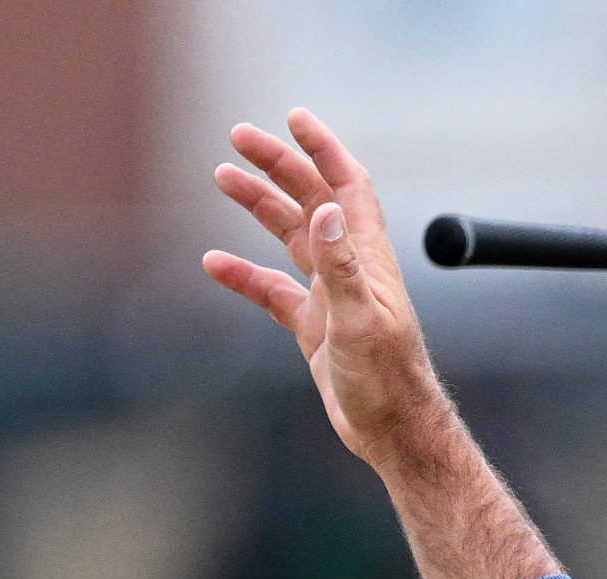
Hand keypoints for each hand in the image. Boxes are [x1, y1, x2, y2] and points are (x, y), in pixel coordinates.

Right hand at [202, 109, 446, 465]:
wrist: (392, 433)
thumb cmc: (387, 381)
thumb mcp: (361, 321)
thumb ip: (342, 265)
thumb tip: (324, 208)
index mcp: (366, 258)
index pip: (347, 185)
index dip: (323, 149)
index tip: (293, 117)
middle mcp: (350, 269)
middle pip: (312, 199)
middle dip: (278, 165)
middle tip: (237, 136)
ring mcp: (331, 297)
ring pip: (291, 237)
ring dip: (259, 205)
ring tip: (221, 175)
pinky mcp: (315, 328)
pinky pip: (273, 290)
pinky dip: (244, 274)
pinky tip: (213, 263)